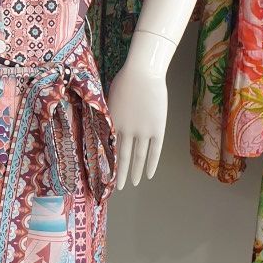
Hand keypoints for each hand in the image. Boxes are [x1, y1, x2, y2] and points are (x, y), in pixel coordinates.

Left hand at [107, 55, 167, 188]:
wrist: (143, 74)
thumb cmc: (124, 81)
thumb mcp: (109, 99)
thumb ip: (109, 115)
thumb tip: (105, 125)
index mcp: (112, 124)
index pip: (110, 149)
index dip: (109, 163)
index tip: (105, 175)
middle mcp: (127, 131)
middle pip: (123, 157)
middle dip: (120, 174)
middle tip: (118, 188)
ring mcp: (143, 131)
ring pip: (139, 157)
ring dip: (135, 172)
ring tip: (133, 183)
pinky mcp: (157, 129)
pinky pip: (154, 151)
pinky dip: (151, 164)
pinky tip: (148, 175)